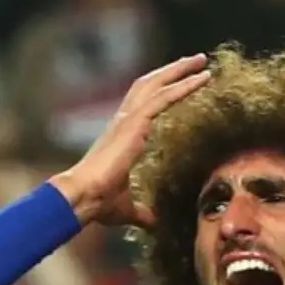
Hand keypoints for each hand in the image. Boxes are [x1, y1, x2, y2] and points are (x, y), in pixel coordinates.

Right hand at [51, 54, 210, 226]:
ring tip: (201, 61)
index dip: (161, 91)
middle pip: (150, 85)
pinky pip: (163, 97)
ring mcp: (128, 120)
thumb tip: (154, 223)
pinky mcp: (134, 123)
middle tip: (196, 61)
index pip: (144, 105)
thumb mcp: (127, 208)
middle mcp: (123, 121)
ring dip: (180, 70)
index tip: (179, 83)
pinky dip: (183, 85)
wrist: (83, 197)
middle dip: (172, 71)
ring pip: (156, 84)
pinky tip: (202, 78)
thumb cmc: (98, 203)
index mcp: (122, 136)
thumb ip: (143, 213)